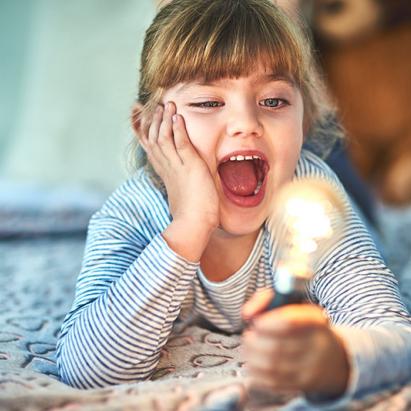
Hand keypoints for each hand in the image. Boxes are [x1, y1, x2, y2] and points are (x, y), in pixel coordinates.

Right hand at [139, 102, 219, 259]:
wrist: (193, 225)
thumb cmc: (190, 213)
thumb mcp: (180, 193)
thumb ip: (177, 182)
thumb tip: (179, 182)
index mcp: (164, 172)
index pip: (149, 146)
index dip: (142, 130)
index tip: (138, 115)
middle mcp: (167, 167)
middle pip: (152, 138)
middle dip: (152, 121)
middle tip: (153, 105)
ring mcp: (177, 167)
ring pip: (164, 138)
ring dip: (165, 120)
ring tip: (167, 105)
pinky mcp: (190, 168)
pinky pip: (181, 144)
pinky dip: (178, 130)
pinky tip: (178, 117)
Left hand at [242, 289, 349, 399]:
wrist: (333, 358)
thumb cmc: (302, 326)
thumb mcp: (290, 304)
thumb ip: (264, 300)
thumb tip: (247, 314)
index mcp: (315, 321)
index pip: (289, 322)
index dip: (266, 323)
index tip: (256, 322)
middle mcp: (317, 345)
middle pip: (277, 347)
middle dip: (254, 341)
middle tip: (249, 335)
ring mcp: (310, 368)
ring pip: (272, 366)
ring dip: (252, 356)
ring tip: (249, 347)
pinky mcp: (302, 384)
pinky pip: (272, 382)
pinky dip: (256, 372)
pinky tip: (253, 362)